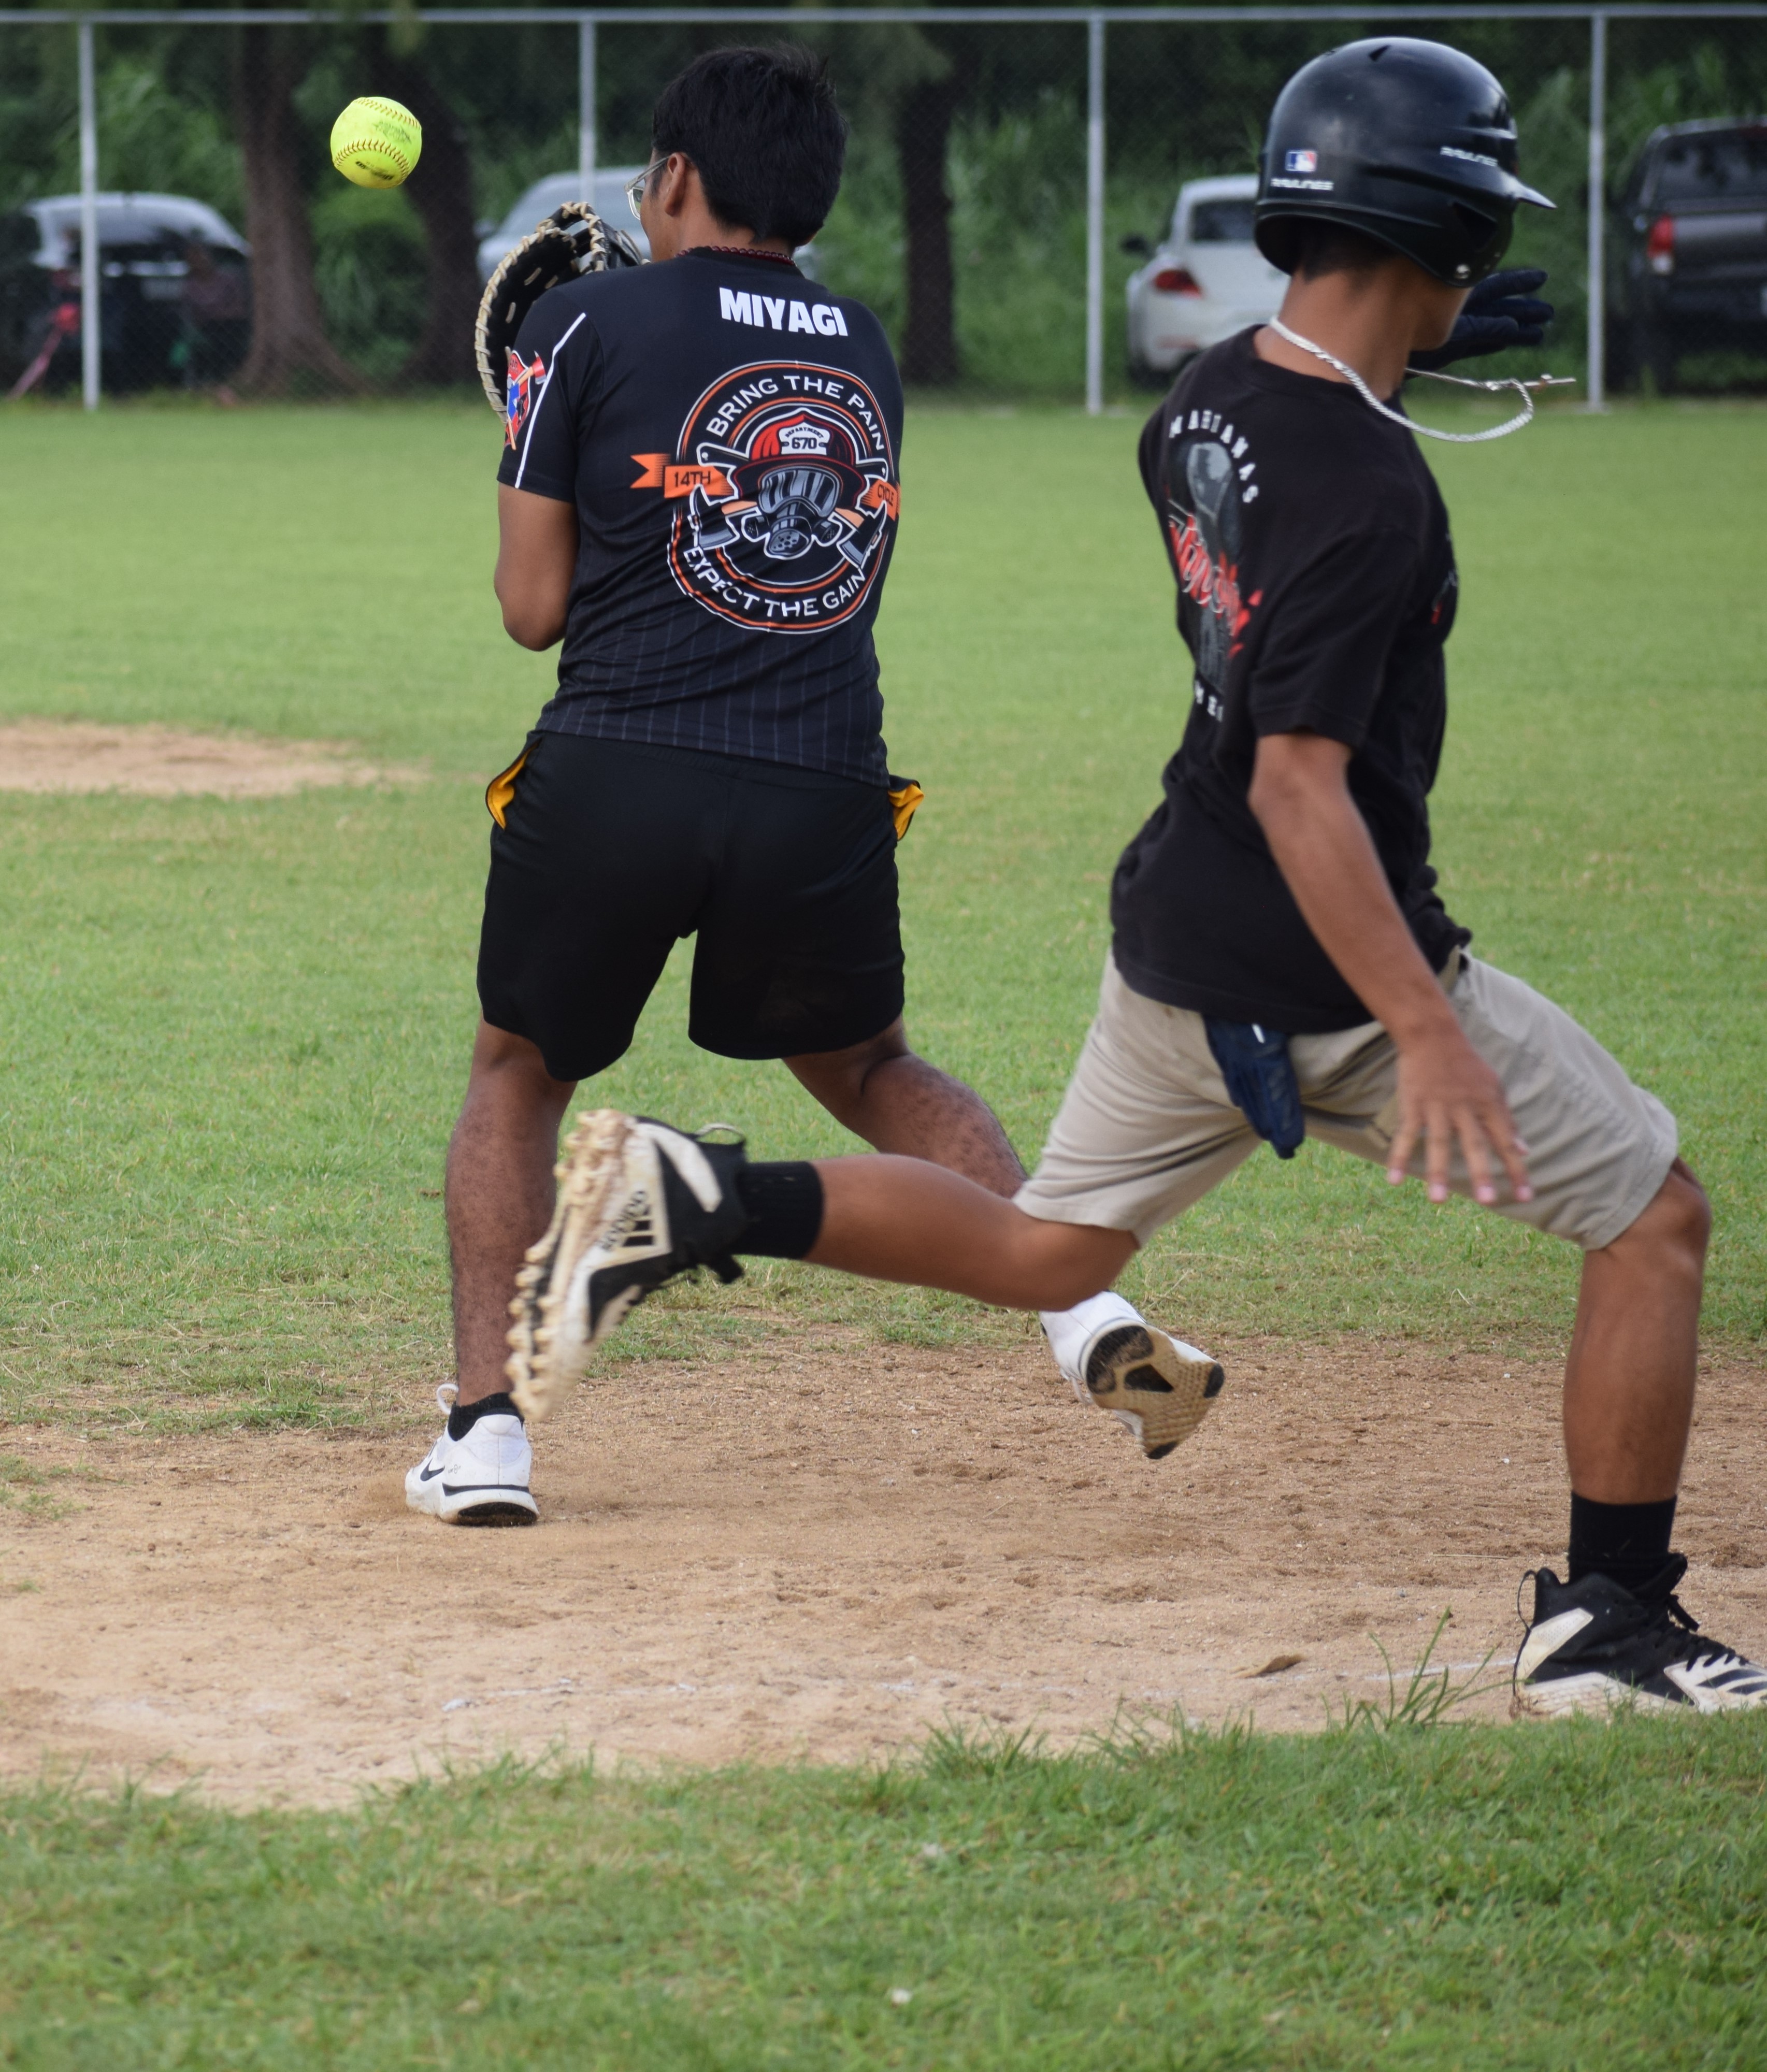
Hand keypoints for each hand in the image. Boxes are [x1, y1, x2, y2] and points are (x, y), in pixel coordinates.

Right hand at [1386, 1022, 1533, 1206]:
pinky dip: (1399, 1158)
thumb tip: (1525, 1150)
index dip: (1517, 1169)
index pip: (1506, 1141)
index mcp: (1489, 1104)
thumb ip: (1507, 1121)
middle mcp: (1464, 1107)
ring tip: (1438, 1200)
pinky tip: (1394, 1181)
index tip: (1526, 1196)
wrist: (1433, 1035)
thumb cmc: (1467, 1065)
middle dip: (1481, 1172)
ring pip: (1438, 1143)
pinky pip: (1406, 1135)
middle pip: (1474, 1143)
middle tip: (1488, 1201)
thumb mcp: (1495, 1088)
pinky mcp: (1413, 1105)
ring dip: (1438, 1172)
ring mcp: (1436, 1106)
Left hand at [1409, 268, 1552, 373]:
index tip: (1541, 278)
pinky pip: (1479, 342)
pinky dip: (1495, 340)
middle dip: (1525, 309)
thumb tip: (1511, 324)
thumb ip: (1481, 328)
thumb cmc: (1411, 336)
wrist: (1385, 352)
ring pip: (1494, 325)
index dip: (1519, 282)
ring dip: (1517, 329)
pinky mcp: (1451, 347)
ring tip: (1540, 332)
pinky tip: (1509, 340)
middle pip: (1500, 306)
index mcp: (1461, 297)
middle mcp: (1462, 311)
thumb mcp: (1452, 333)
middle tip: (1549, 312)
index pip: (1497, 286)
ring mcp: (1458, 328)